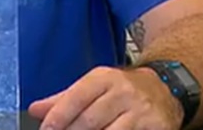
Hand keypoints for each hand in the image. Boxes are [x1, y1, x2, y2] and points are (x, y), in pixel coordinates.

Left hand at [27, 66, 184, 129]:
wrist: (166, 88)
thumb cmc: (123, 90)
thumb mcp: (94, 86)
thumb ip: (64, 99)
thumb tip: (35, 110)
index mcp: (103, 78)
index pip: (76, 97)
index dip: (58, 116)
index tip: (47, 129)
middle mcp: (123, 91)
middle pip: (91, 120)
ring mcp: (140, 110)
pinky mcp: (155, 126)